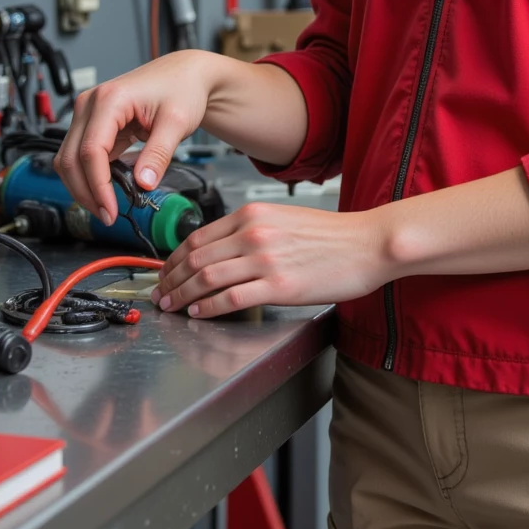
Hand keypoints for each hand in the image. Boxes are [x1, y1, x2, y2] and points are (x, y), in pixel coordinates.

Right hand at [55, 51, 215, 222]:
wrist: (185, 74)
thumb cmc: (182, 88)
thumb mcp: (177, 122)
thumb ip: (159, 154)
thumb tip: (143, 185)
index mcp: (109, 99)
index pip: (90, 151)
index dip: (98, 186)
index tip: (111, 209)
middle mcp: (90, 104)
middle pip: (70, 158)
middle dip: (85, 192)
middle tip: (108, 215)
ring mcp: (89, 114)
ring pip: (69, 159)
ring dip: (83, 187)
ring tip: (107, 208)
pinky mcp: (93, 124)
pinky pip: (81, 156)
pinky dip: (90, 176)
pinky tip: (107, 191)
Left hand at [151, 202, 395, 316]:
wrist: (368, 243)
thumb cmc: (334, 235)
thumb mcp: (285, 219)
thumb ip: (252, 230)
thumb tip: (221, 250)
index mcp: (253, 215)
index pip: (197, 238)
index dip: (173, 259)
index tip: (165, 272)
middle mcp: (254, 234)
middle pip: (195, 260)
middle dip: (171, 280)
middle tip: (160, 294)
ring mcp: (265, 260)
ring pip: (206, 279)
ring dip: (183, 296)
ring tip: (173, 307)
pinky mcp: (279, 286)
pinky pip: (231, 299)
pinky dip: (209, 308)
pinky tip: (200, 314)